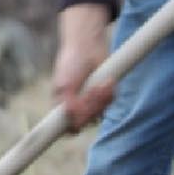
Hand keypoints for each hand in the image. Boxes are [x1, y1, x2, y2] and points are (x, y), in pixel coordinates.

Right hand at [54, 3, 115, 130]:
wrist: (87, 46)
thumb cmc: (71, 64)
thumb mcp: (65, 86)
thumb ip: (69, 106)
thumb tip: (77, 125)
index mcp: (63, 106)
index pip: (69, 128)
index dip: (75, 126)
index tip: (79, 119)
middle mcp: (77, 107)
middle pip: (86, 122)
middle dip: (90, 107)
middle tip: (91, 90)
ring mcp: (92, 101)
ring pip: (99, 113)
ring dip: (100, 99)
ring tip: (99, 84)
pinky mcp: (105, 94)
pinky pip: (110, 102)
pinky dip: (109, 93)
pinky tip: (106, 81)